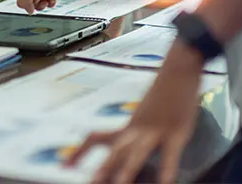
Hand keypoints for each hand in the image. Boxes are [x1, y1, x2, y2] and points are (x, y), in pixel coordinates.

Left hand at [65, 40, 202, 183]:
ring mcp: (154, 131)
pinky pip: (169, 153)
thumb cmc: (164, 92)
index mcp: (127, 126)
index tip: (64, 165)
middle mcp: (136, 130)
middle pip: (115, 150)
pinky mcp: (175, 131)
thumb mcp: (146, 115)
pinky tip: (165, 183)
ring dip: (127, 169)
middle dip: (103, 169)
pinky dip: (167, 169)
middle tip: (91, 183)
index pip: (96, 138)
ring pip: (137, 152)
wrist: (177, 69)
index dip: (79, 152)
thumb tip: (131, 145)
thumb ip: (137, 133)